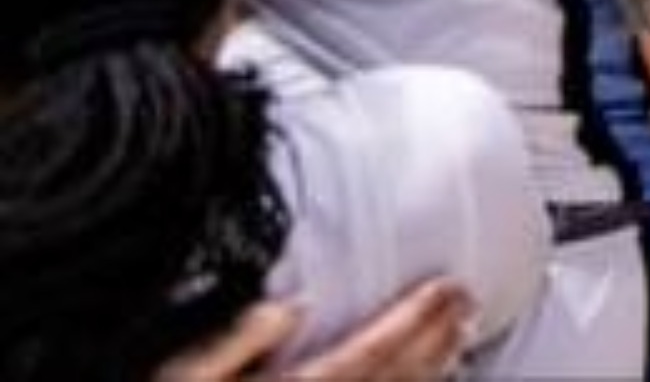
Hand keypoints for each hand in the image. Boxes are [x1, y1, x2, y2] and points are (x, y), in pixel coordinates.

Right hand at [154, 280, 473, 381]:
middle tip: (467, 303)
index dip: (407, 324)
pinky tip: (428, 381)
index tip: (445, 287)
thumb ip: (229, 342)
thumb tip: (291, 307)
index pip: (358, 360)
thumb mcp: (173, 376)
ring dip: (427, 375)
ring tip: (460, 337)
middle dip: (431, 342)